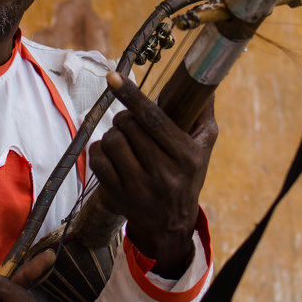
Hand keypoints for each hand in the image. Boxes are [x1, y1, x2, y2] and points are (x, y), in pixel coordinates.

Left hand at [89, 72, 217, 277]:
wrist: (171, 224)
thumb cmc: (188, 176)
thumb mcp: (204, 147)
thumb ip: (202, 113)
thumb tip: (204, 82)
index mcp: (186, 156)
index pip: (154, 119)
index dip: (132, 96)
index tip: (114, 77)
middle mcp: (163, 174)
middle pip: (129, 126)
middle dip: (125, 117)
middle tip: (131, 123)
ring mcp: (139, 188)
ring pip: (111, 141)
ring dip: (113, 134)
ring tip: (123, 140)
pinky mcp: (118, 197)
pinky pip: (97, 160)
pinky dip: (99, 150)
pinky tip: (111, 153)